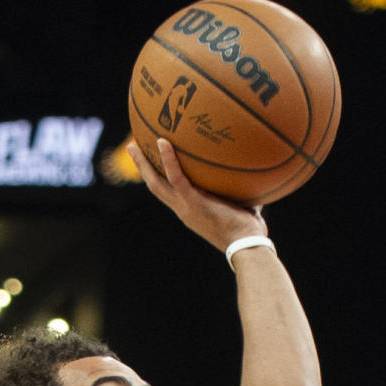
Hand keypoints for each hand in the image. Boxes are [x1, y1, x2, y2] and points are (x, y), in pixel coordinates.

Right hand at [127, 137, 268, 252]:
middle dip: (142, 167)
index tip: (153, 163)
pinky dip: (168, 160)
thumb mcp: (243, 205)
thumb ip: (241, 189)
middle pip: (155, 186)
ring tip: (133, 145)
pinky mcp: (192, 202)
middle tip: (133, 148)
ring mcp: (185, 207)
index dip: (159, 176)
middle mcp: (183, 209)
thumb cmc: (250, 230)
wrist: (247, 244)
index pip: (169, 192)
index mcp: (190, 210)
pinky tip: (163, 141)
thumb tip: (253, 170)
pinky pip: (176, 178)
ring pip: (156, 183)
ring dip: (143, 164)